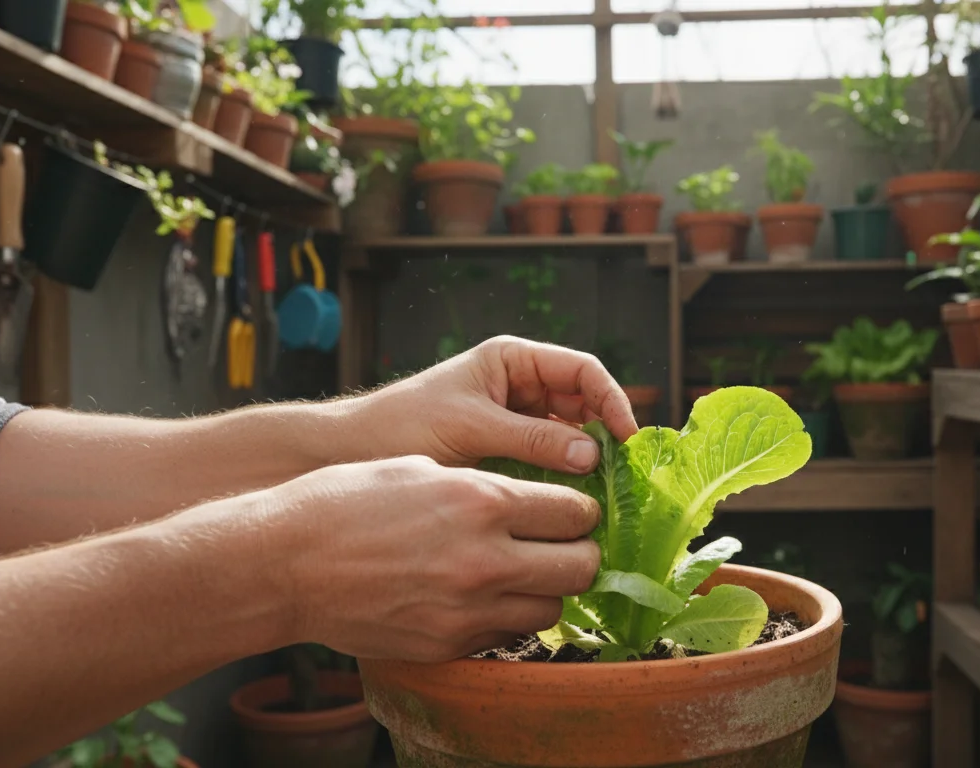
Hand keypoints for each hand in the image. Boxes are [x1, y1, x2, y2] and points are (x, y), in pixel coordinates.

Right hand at [264, 455, 600, 661]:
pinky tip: (483, 596)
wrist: (285, 564)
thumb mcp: (422, 468)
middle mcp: (485, 559)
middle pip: (580, 567)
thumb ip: (486, 486)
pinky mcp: (447, 643)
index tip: (572, 512)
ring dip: (545, 590)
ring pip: (550, 609)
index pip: (574, 513)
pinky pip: (506, 635)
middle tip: (563, 545)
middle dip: (578, 553)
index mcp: (482, 502)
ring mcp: (467, 609)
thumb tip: (531, 498)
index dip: (580, 511)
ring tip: (522, 573)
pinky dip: (506, 617)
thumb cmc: (345, 502)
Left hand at [362, 336, 638, 474]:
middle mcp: (520, 387)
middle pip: (584, 404)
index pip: (582, 370)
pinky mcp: (507, 456)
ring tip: (603, 493)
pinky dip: (565, 481)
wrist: (353, 454)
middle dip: (604, 434)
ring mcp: (515, 422)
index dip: (611, 399)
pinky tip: (573, 505)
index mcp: (513, 361)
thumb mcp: (471, 428)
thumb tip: (591, 454)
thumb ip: (531, 439)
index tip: (626, 437)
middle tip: (623, 473)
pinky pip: (549, 464)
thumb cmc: (403, 424)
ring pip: (570, 438)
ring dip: (588, 462)